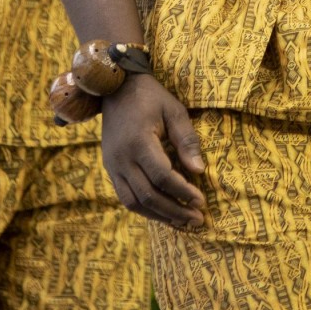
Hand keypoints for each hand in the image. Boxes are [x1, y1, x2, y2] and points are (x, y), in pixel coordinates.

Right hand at [99, 74, 206, 229]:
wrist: (115, 87)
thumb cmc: (150, 96)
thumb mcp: (174, 110)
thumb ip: (186, 140)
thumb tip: (199, 171)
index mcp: (139, 142)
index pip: (163, 177)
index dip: (183, 192)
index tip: (201, 202)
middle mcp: (122, 158)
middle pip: (148, 196)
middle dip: (175, 211)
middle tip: (197, 220)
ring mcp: (112, 165)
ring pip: (134, 203)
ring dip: (159, 216)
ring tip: (181, 222)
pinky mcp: (109, 168)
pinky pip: (125, 197)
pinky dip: (144, 208)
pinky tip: (162, 212)